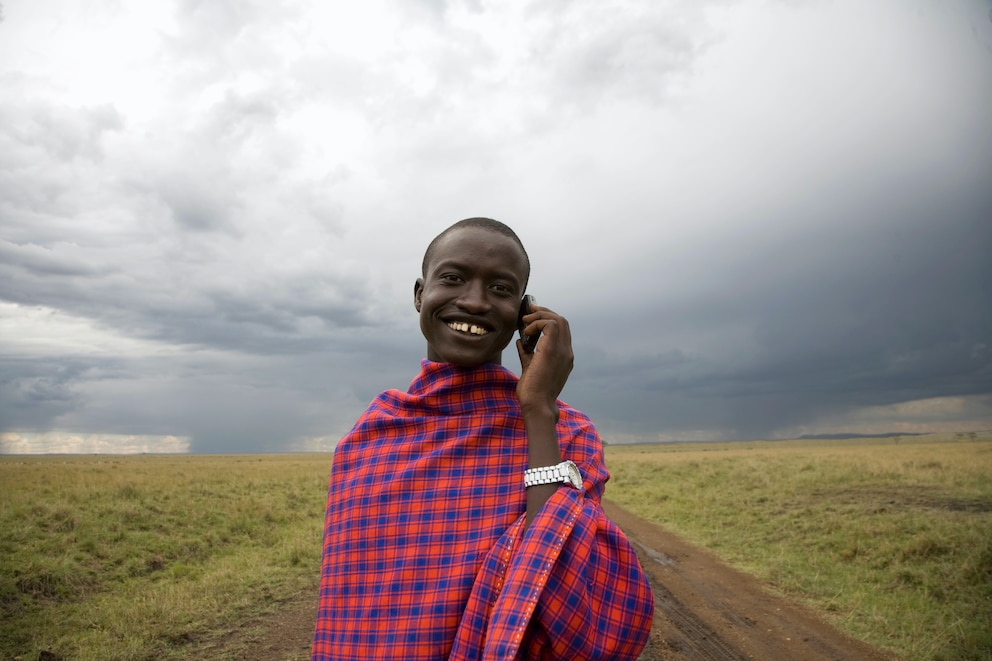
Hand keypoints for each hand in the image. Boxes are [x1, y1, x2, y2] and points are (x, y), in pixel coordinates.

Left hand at [515, 303, 573, 420]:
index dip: (548, 319)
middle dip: (545, 312)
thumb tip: (520, 342)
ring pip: (558, 319)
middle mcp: (566, 351)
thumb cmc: (533, 392)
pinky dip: (537, 323)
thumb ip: (527, 353)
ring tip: (526, 320)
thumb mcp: (530, 367)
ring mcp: (562, 350)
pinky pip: (549, 324)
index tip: (533, 317)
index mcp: (564, 356)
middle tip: (530, 310)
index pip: (562, 330)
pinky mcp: (552, 350)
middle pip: (562, 321)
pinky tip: (526, 331)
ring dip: (541, 315)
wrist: (537, 405)